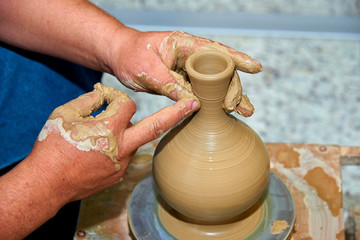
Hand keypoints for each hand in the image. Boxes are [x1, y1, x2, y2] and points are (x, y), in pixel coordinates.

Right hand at [30, 83, 197, 201]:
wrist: (47, 184)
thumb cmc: (53, 147)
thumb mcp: (64, 114)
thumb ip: (89, 100)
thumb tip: (103, 94)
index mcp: (109, 128)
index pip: (127, 105)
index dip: (117, 98)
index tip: (107, 99)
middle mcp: (122, 146)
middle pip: (155, 126)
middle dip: (177, 113)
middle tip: (195, 104)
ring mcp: (122, 163)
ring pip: (135, 139)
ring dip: (127, 131)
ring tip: (104, 133)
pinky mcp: (119, 175)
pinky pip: (125, 154)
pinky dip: (119, 147)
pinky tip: (100, 150)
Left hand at [110, 30, 261, 116]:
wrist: (121, 57)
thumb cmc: (132, 56)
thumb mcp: (148, 70)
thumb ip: (170, 85)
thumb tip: (194, 102)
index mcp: (185, 45)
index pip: (216, 51)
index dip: (237, 59)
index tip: (255, 68)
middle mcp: (193, 57)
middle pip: (222, 71)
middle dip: (233, 88)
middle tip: (234, 107)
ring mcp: (191, 70)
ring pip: (217, 84)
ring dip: (232, 97)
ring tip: (247, 112)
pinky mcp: (187, 83)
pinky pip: (205, 93)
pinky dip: (217, 103)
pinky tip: (230, 112)